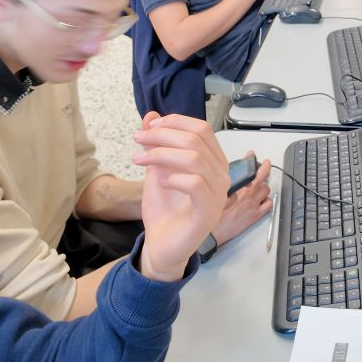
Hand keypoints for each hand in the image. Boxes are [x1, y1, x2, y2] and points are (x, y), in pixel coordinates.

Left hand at [132, 112, 230, 280]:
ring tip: (140, 159)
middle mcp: (222, 175)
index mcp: (214, 162)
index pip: (202, 129)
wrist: (162, 245)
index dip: (175, 122)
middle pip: (198, 139)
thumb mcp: (156, 170)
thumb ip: (157, 144)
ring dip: (162, 154)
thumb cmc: (165, 209)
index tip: (148, 126)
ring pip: (195, 158)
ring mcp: (218, 194)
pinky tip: (161, 182)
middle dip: (164, 134)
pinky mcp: (208, 212)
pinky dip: (174, 177)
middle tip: (139, 139)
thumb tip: (151, 115)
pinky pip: (195, 184)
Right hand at [211, 152, 272, 244]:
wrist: (213, 232)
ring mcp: (254, 204)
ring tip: (258, 188)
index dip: (251, 159)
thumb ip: (223, 181)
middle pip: (262, 176)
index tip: (251, 155)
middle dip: (261, 172)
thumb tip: (226, 173)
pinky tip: (261, 201)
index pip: (249, 167)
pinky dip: (267, 201)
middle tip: (261, 168)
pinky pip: (269, 204)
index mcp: (237, 186)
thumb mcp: (215, 191)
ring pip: (267, 190)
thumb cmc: (211, 213)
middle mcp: (248, 193)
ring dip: (263, 188)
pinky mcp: (256, 215)